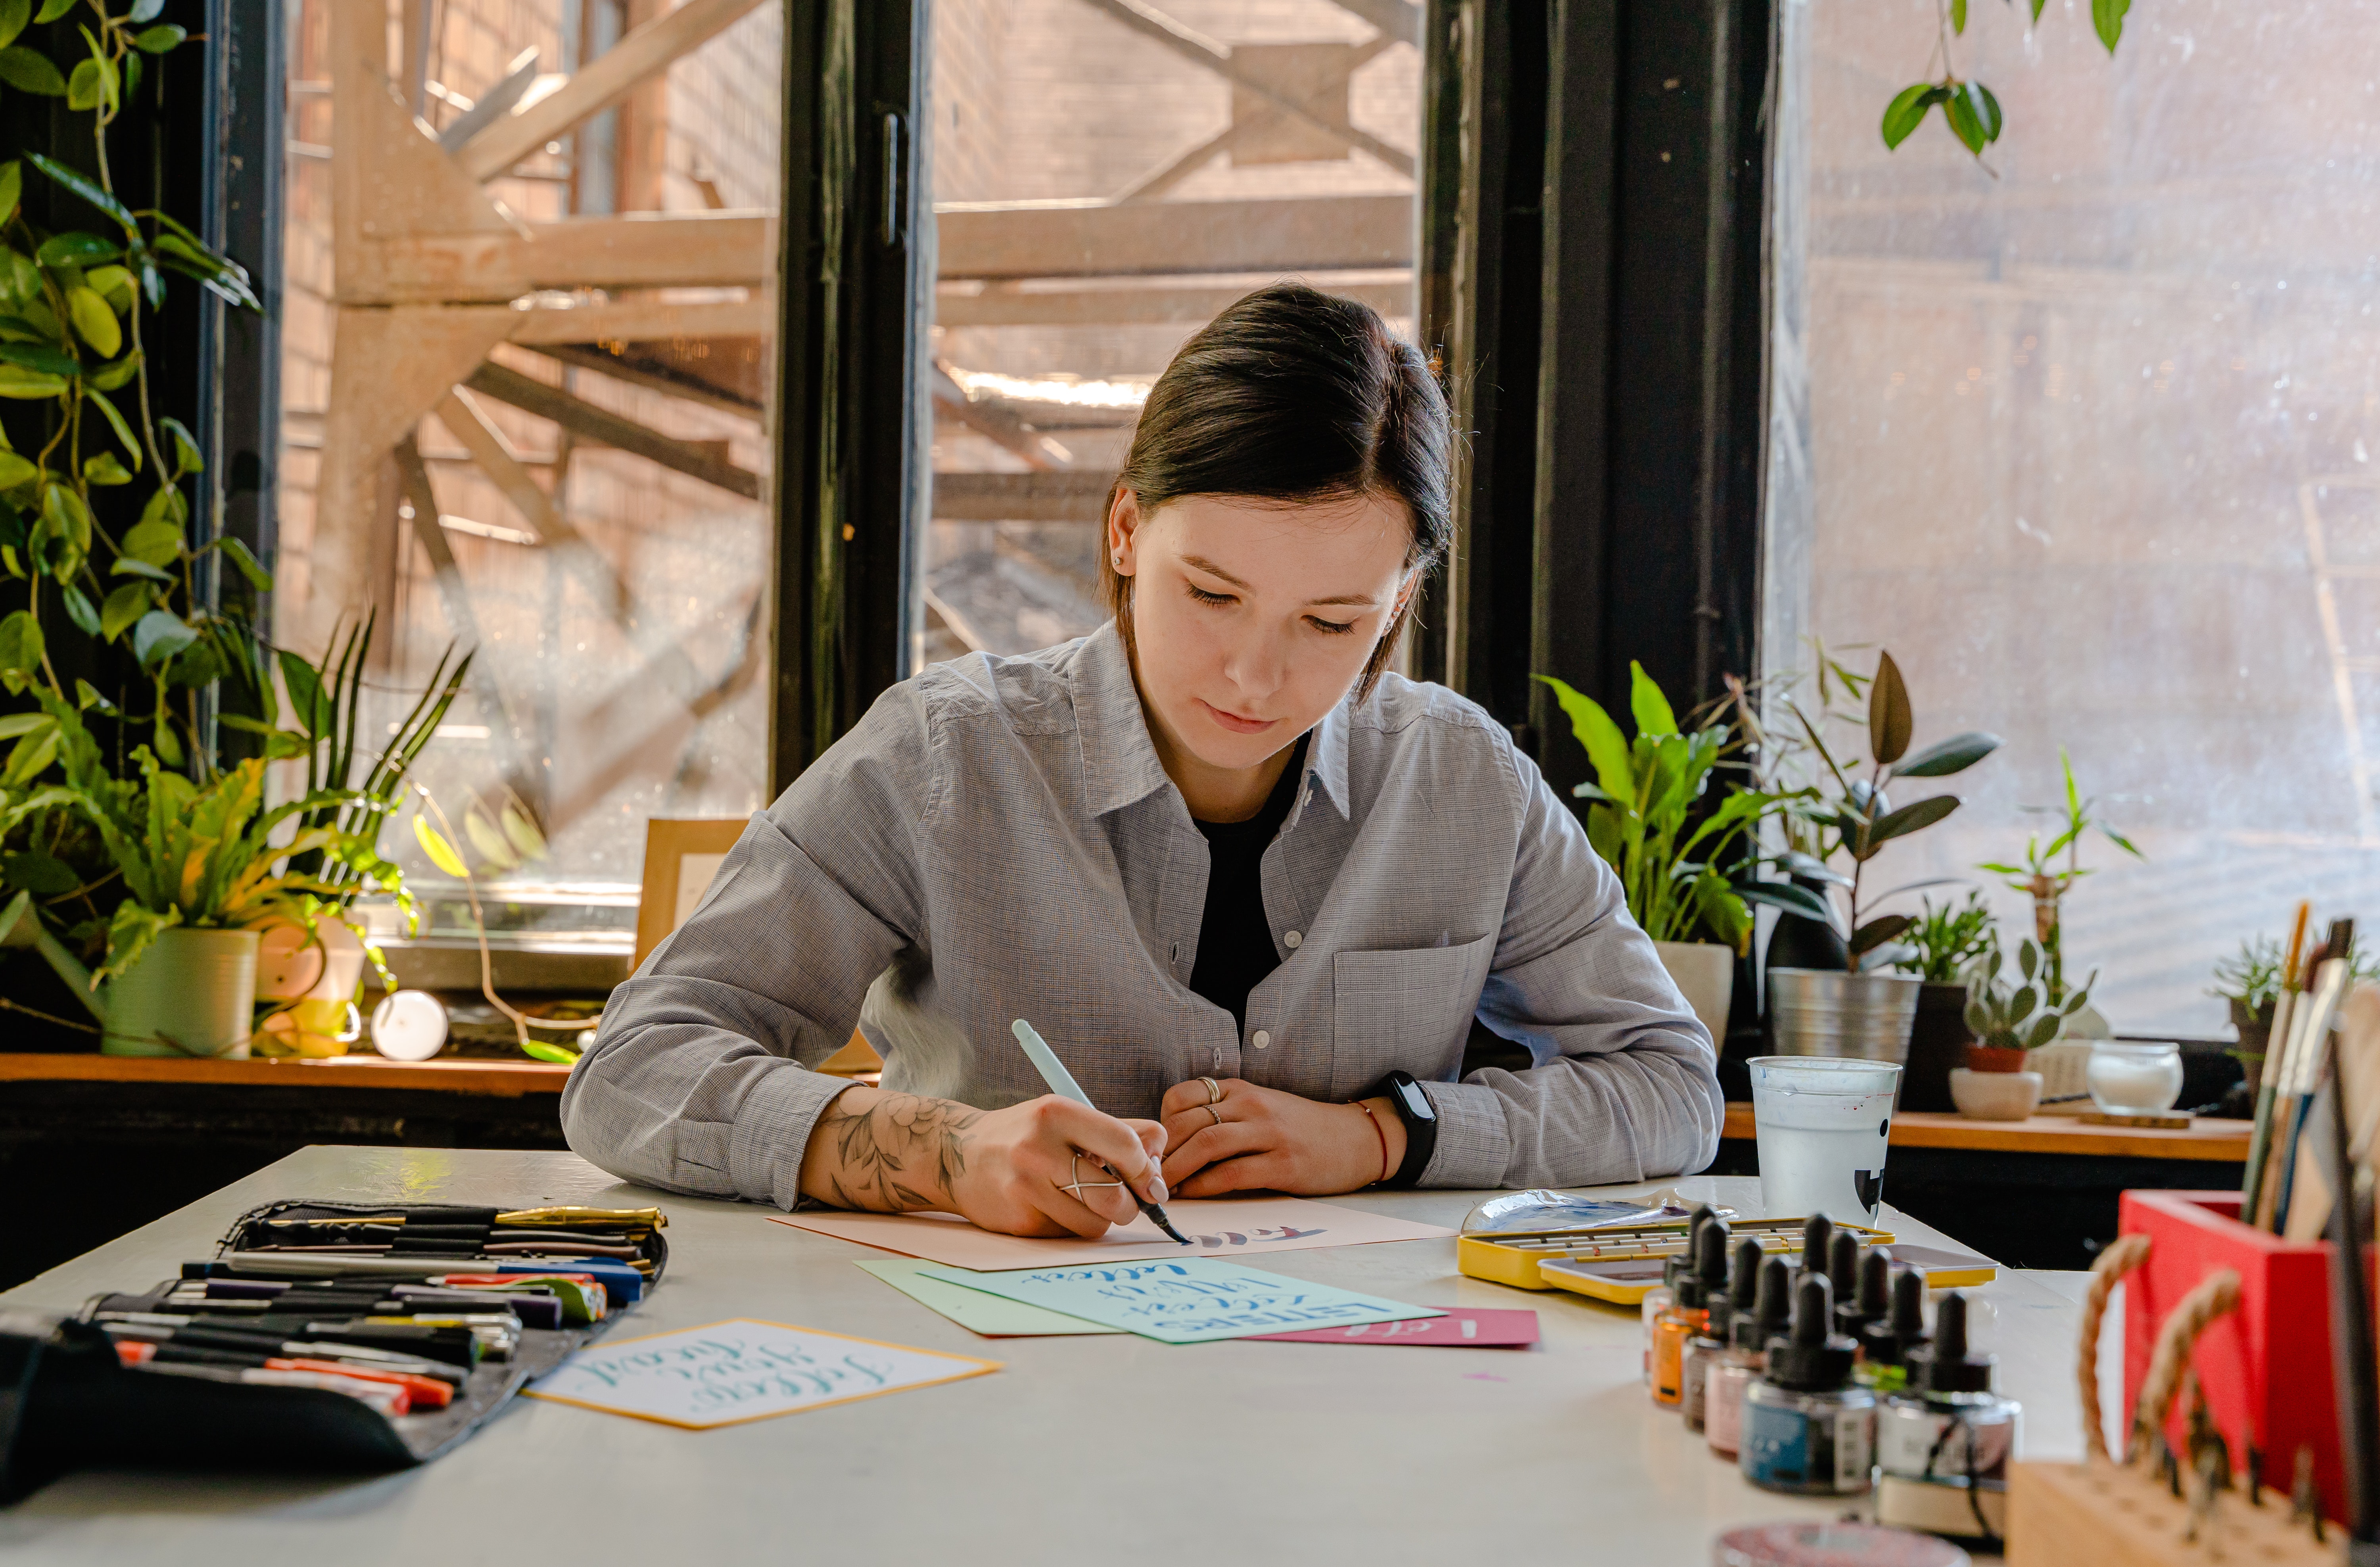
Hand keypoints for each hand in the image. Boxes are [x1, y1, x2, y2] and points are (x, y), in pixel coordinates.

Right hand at [798, 1085, 1167, 1238]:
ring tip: (1085, 1201)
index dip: (1146, 1168)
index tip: (1149, 1180)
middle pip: (1114, 1196)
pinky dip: (1071, 1226)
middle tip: (1126, 1202)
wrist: (956, 1154)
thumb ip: (1119, 1131)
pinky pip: (1067, 1234)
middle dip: (1130, 1206)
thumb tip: (1161, 1157)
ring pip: (1094, 1223)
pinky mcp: (1018, 1220)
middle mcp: (1039, 1148)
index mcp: (1057, 1113)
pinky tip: (1053, 1207)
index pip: (1125, 1144)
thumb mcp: (1068, 1118)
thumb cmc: (1026, 1135)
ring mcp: (1025, 1188)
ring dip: (1100, 1219)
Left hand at [1158, 1077, 1404, 1196]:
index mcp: (1242, 1090)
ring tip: (1162, 1188)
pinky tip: (1193, 1195)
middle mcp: (1252, 1106)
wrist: (1356, 1139)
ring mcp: (1269, 1133)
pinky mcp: (1284, 1164)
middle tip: (1146, 1175)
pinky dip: (1206, 1185)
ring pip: (1207, 1144)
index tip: (1153, 1147)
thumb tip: (1176, 1145)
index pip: (1183, 1095)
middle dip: (1162, 1151)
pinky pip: (1234, 1172)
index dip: (1160, 1121)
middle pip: (1189, 1122)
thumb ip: (1225, 1117)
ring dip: (1178, 1169)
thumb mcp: (1261, 1108)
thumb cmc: (1302, 1128)